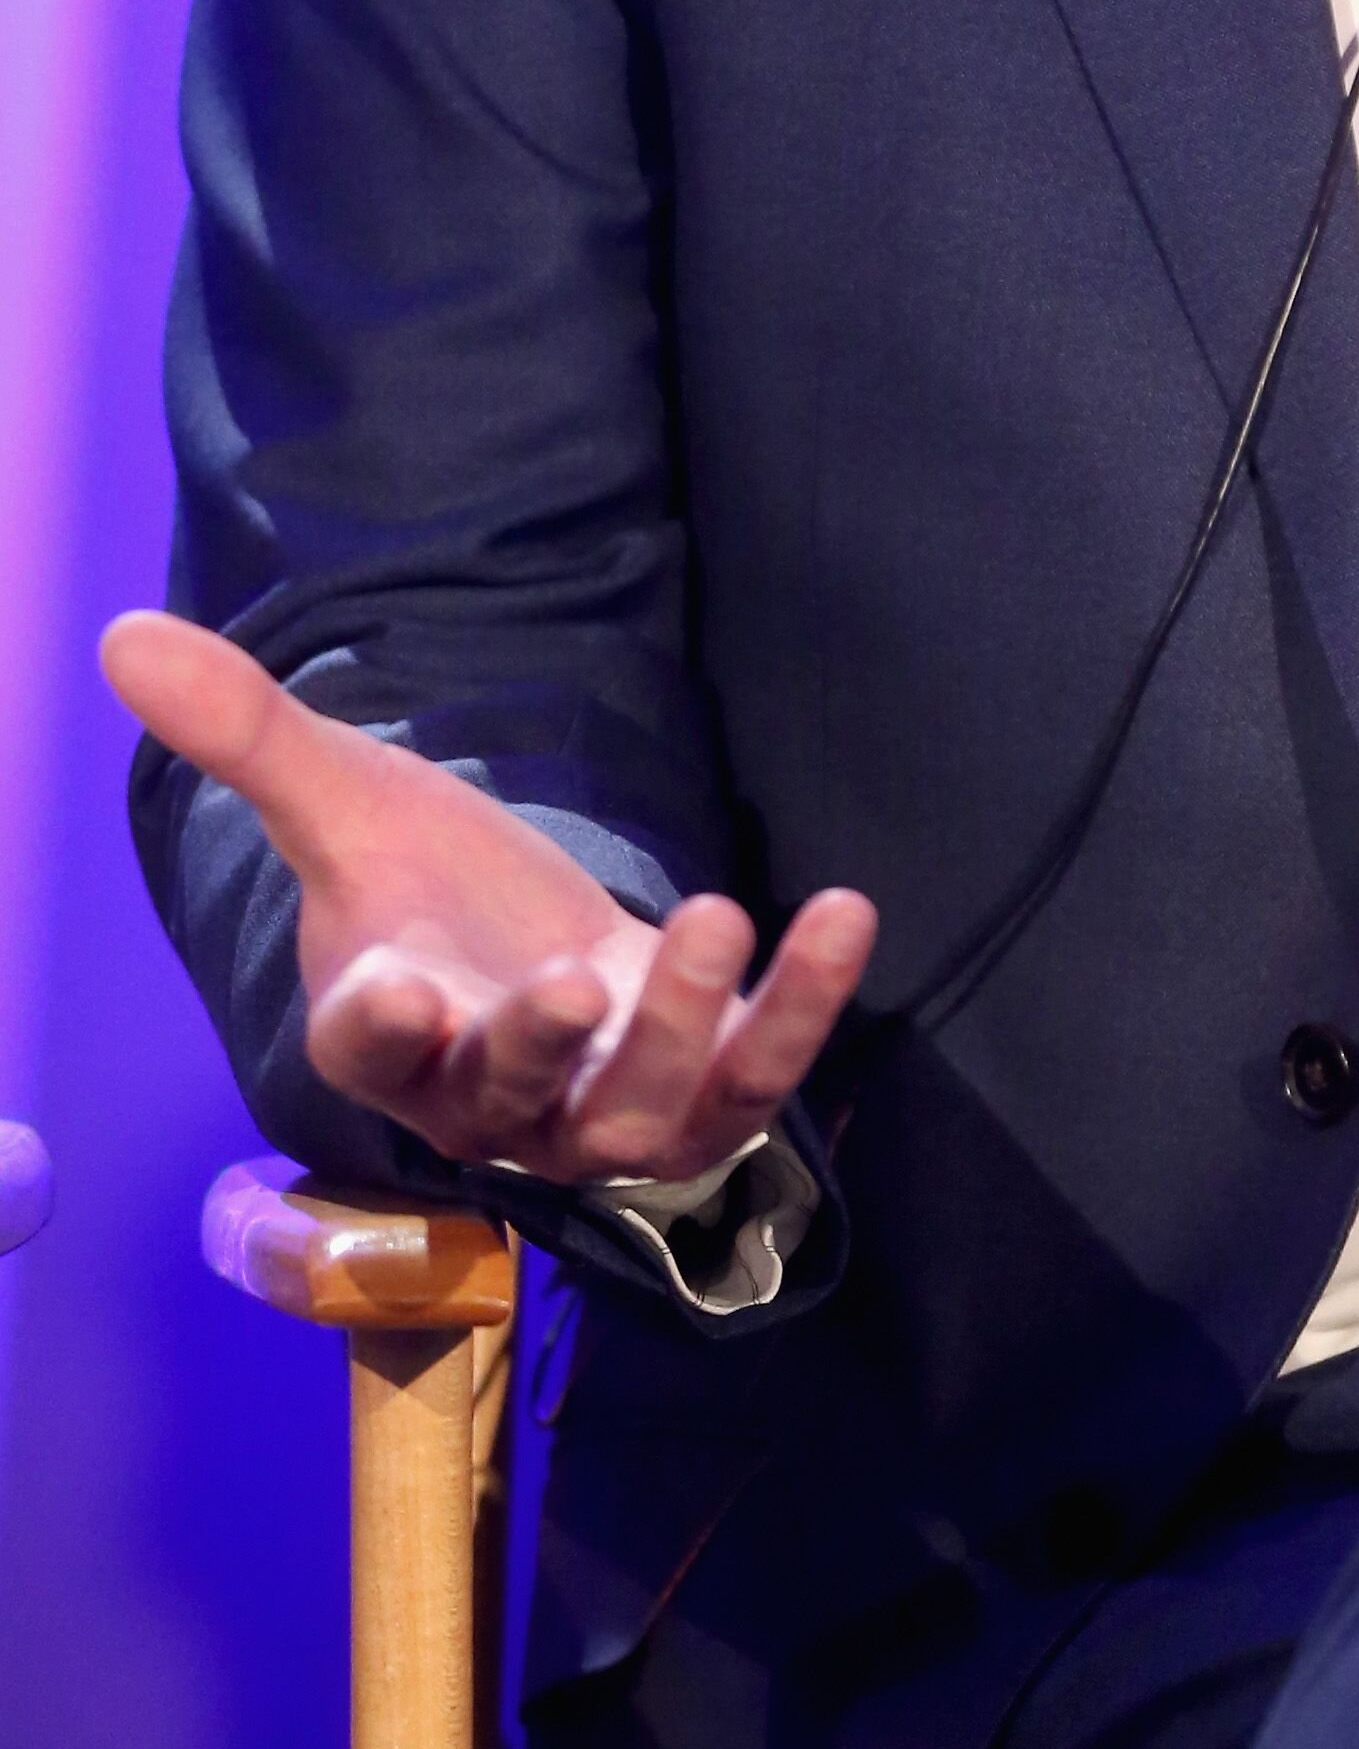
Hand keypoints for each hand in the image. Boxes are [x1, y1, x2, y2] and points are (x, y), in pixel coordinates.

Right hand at [103, 609, 875, 1188]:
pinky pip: (758, 1076)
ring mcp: (601, 1111)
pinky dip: (803, 1009)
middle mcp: (492, 1096)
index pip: (371, 1049)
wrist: (522, 947)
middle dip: (547, 1044)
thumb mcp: (347, 798)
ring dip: (692, 1027)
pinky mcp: (700, 1089)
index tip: (393, 993)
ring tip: (722, 912)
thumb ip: (250, 733)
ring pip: (646, 1112)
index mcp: (388, 1030)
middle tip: (580, 974)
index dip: (383, 1028)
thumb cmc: (425, 887)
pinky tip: (845, 913)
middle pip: (516, 1100)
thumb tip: (123, 636)